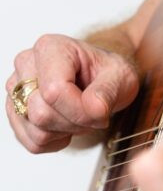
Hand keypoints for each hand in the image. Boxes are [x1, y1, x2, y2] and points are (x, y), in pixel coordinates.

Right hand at [6, 34, 139, 153]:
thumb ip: (107, 91)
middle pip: (41, 114)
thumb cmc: (105, 71)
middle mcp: (26, 65)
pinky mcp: (15, 112)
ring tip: (79, 114)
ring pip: (36, 130)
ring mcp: (16, 90)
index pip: (53, 91)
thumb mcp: (120, 75)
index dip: (79, 110)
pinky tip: (66, 122)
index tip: (98, 109)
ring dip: (65, 131)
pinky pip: (32, 142)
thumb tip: (93, 108)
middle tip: (91, 112)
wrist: (100, 78)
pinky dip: (55, 140)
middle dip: (74, 121)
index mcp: (50, 48)